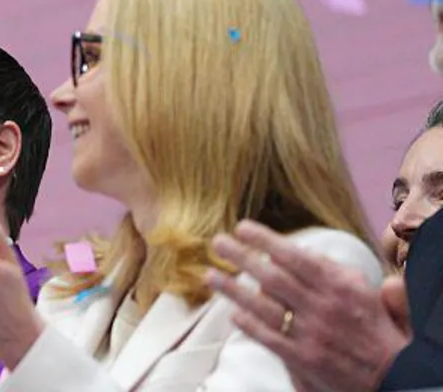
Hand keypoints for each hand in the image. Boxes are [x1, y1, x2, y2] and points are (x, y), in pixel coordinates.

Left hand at [206, 219, 408, 391]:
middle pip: (272, 276)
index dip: (265, 239)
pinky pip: (268, 336)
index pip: (295, 256)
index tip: (242, 227)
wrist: (394, 376)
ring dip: (233, 289)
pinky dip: (248, 323)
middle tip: (218, 242)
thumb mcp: (367, 291)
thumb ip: (334, 268)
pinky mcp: (303, 359)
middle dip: (241, 256)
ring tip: (210, 274)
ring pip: (263, 305)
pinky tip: (232, 313)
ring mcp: (311, 333)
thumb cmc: (376, 330)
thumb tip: (307, 251)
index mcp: (341, 285)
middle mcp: (324, 306)